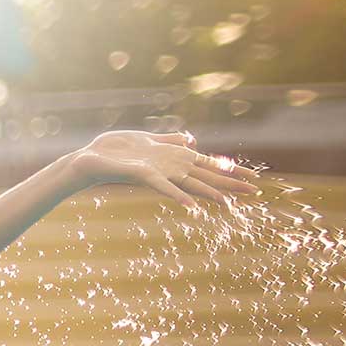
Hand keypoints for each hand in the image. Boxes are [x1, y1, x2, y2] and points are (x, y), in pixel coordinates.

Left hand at [67, 131, 259, 207]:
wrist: (89, 160)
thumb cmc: (115, 150)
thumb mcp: (148, 139)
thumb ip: (170, 140)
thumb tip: (192, 140)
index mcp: (174, 159)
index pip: (209, 165)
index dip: (231, 170)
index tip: (254, 176)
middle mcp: (170, 169)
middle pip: (206, 176)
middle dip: (230, 183)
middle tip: (256, 191)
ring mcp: (159, 174)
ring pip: (191, 183)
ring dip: (210, 192)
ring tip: (229, 203)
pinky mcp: (144, 175)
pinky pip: (163, 187)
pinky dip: (177, 195)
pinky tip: (190, 205)